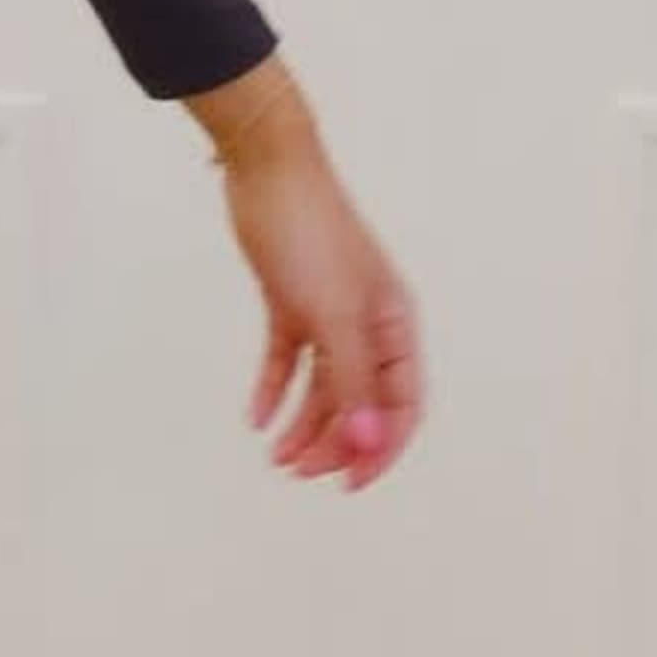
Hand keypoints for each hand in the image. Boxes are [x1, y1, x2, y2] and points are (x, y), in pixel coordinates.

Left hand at [219, 132, 423, 491]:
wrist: (266, 170)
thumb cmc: (309, 235)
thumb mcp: (333, 317)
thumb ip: (351, 383)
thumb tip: (367, 445)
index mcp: (396, 325)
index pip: (402, 405)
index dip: (381, 449)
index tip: (348, 486)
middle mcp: (369, 323)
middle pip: (360, 401)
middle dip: (333, 442)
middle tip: (296, 472)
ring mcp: (329, 312)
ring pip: (322, 385)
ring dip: (301, 423)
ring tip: (273, 455)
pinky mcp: (290, 300)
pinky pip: (287, 358)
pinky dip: (273, 387)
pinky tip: (255, 417)